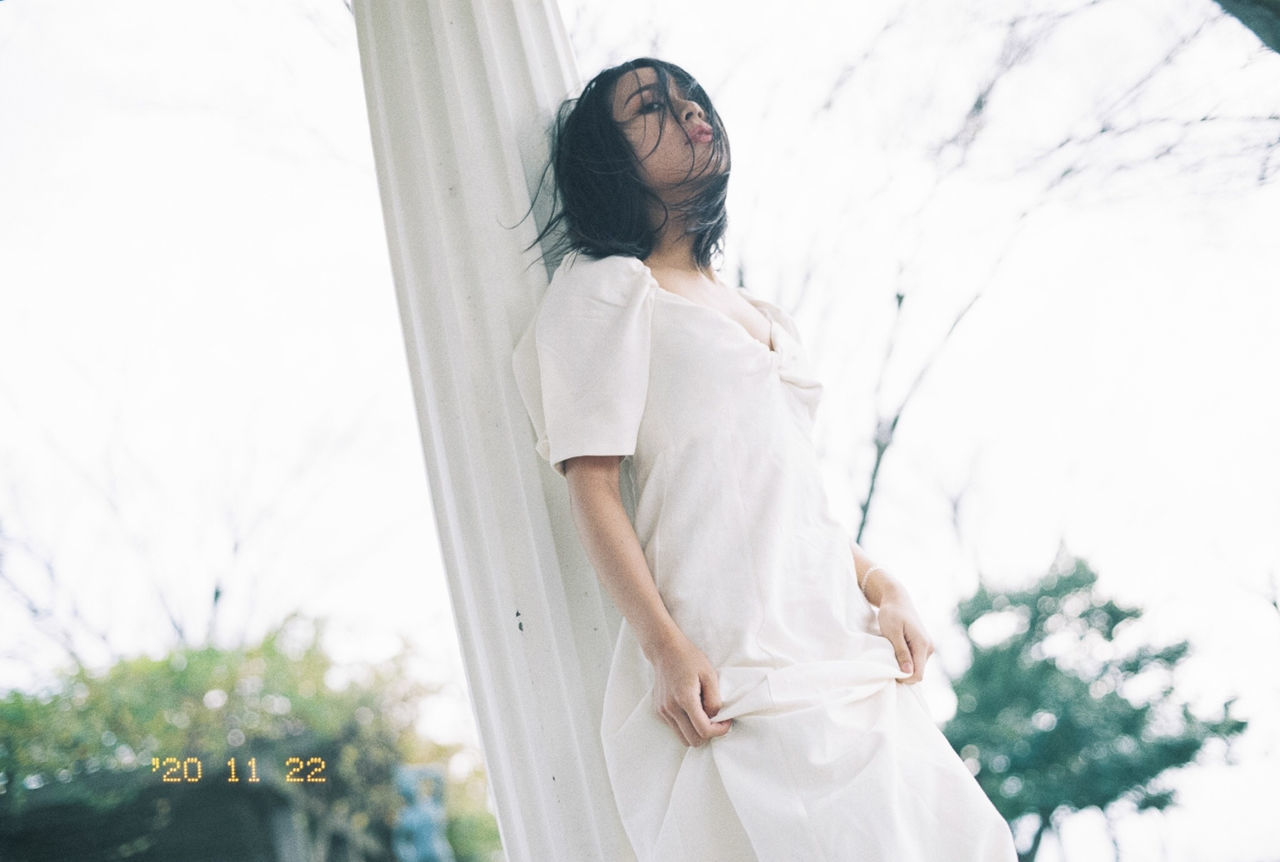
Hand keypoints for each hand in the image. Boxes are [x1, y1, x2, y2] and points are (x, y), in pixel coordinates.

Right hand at [648, 631, 732, 746]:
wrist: (665, 650)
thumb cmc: (689, 659)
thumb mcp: (709, 675)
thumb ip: (714, 700)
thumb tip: (715, 718)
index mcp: (685, 699)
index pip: (704, 730)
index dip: (720, 731)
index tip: (727, 721)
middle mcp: (671, 708)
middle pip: (693, 740)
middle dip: (708, 734)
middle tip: (716, 720)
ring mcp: (663, 711)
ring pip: (683, 738)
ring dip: (696, 732)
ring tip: (703, 716)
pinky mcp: (659, 711)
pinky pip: (675, 729)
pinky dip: (686, 726)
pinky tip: (691, 711)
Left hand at [876, 590, 933, 684]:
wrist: (897, 599)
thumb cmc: (891, 613)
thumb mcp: (892, 632)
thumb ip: (901, 652)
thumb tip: (908, 672)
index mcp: (922, 645)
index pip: (918, 674)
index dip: (904, 678)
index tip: (889, 671)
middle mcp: (929, 647)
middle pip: (918, 673)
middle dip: (903, 672)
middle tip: (888, 660)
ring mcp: (927, 647)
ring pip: (917, 667)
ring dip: (904, 665)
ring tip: (892, 652)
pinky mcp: (923, 646)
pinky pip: (916, 661)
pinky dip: (906, 660)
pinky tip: (896, 651)